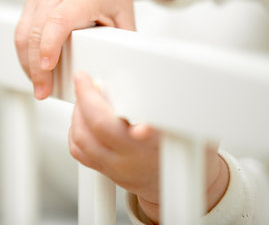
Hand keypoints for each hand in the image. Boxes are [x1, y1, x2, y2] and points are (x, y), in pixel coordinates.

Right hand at [14, 0, 178, 99]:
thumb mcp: (124, 18)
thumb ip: (121, 45)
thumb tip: (119, 73)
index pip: (56, 23)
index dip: (49, 46)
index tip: (47, 68)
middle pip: (34, 33)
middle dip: (35, 68)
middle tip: (43, 92)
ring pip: (23, 34)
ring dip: (27, 62)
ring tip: (39, 85)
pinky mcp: (33, 0)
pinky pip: (22, 29)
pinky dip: (25, 51)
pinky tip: (34, 67)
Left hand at [68, 71, 228, 222]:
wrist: (179, 187)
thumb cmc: (187, 155)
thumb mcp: (193, 128)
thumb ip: (176, 109)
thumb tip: (170, 81)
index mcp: (158, 145)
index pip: (141, 130)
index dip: (124, 112)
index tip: (107, 91)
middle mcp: (133, 158)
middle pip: (100, 129)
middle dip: (87, 98)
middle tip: (84, 80)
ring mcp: (115, 167)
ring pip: (83, 140)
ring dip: (78, 112)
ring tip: (85, 95)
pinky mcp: (104, 171)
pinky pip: (79, 151)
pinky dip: (75, 129)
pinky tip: (82, 115)